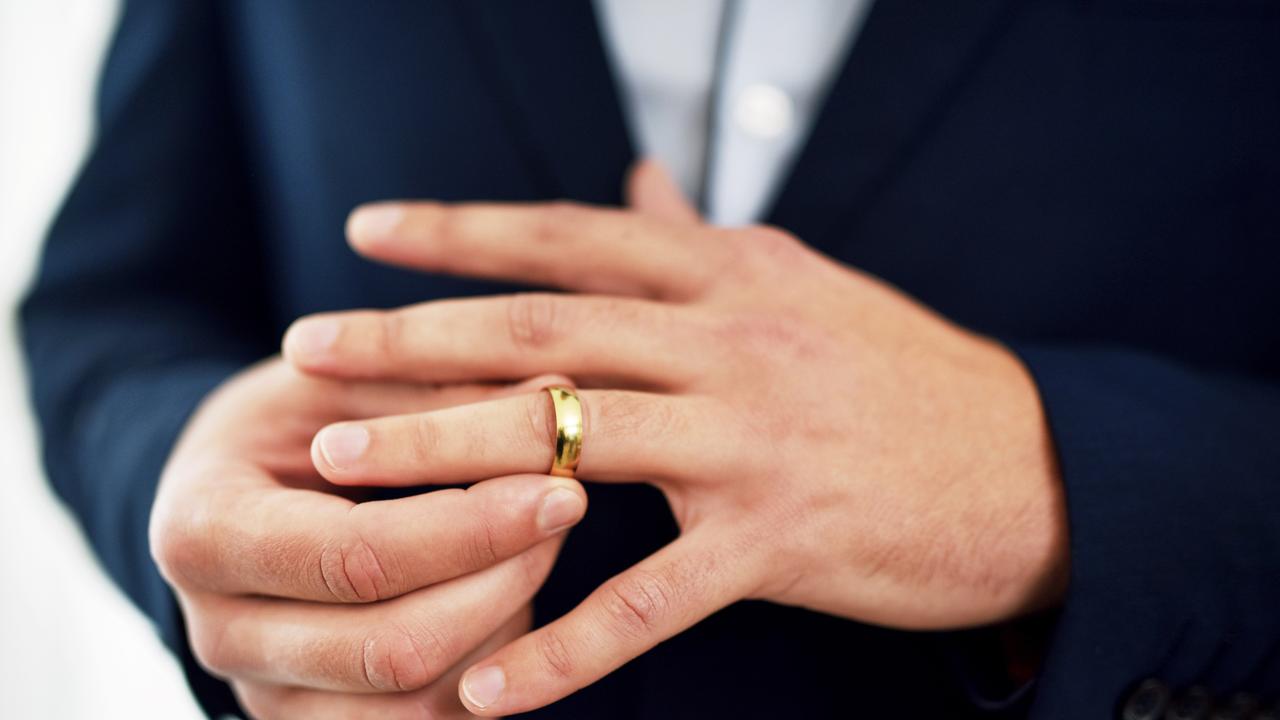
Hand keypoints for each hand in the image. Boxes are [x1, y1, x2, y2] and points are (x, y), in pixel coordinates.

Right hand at [149, 358, 588, 718]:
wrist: (231, 488)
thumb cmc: (294, 419)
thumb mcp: (349, 380)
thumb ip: (444, 392)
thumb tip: (559, 391)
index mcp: (203, 531)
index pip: (355, 558)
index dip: (471, 530)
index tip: (560, 489)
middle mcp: (217, 633)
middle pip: (392, 648)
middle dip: (503, 580)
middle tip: (565, 509)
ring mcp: (263, 694)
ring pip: (417, 704)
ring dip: (504, 626)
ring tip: (538, 545)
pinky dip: (487, 668)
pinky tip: (507, 593)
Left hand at [284, 161, 1068, 714]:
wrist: (1034, 463)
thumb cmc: (904, 376)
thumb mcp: (800, 283)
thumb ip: (705, 240)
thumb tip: (637, 187)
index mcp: (732, 277)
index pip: (572, 240)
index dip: (463, 231)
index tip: (366, 232)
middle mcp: (733, 341)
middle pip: (544, 332)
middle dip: (413, 338)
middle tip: (308, 349)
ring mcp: (756, 439)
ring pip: (573, 442)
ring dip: (446, 460)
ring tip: (344, 476)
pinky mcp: (784, 538)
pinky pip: (648, 598)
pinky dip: (560, 645)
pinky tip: (482, 685)